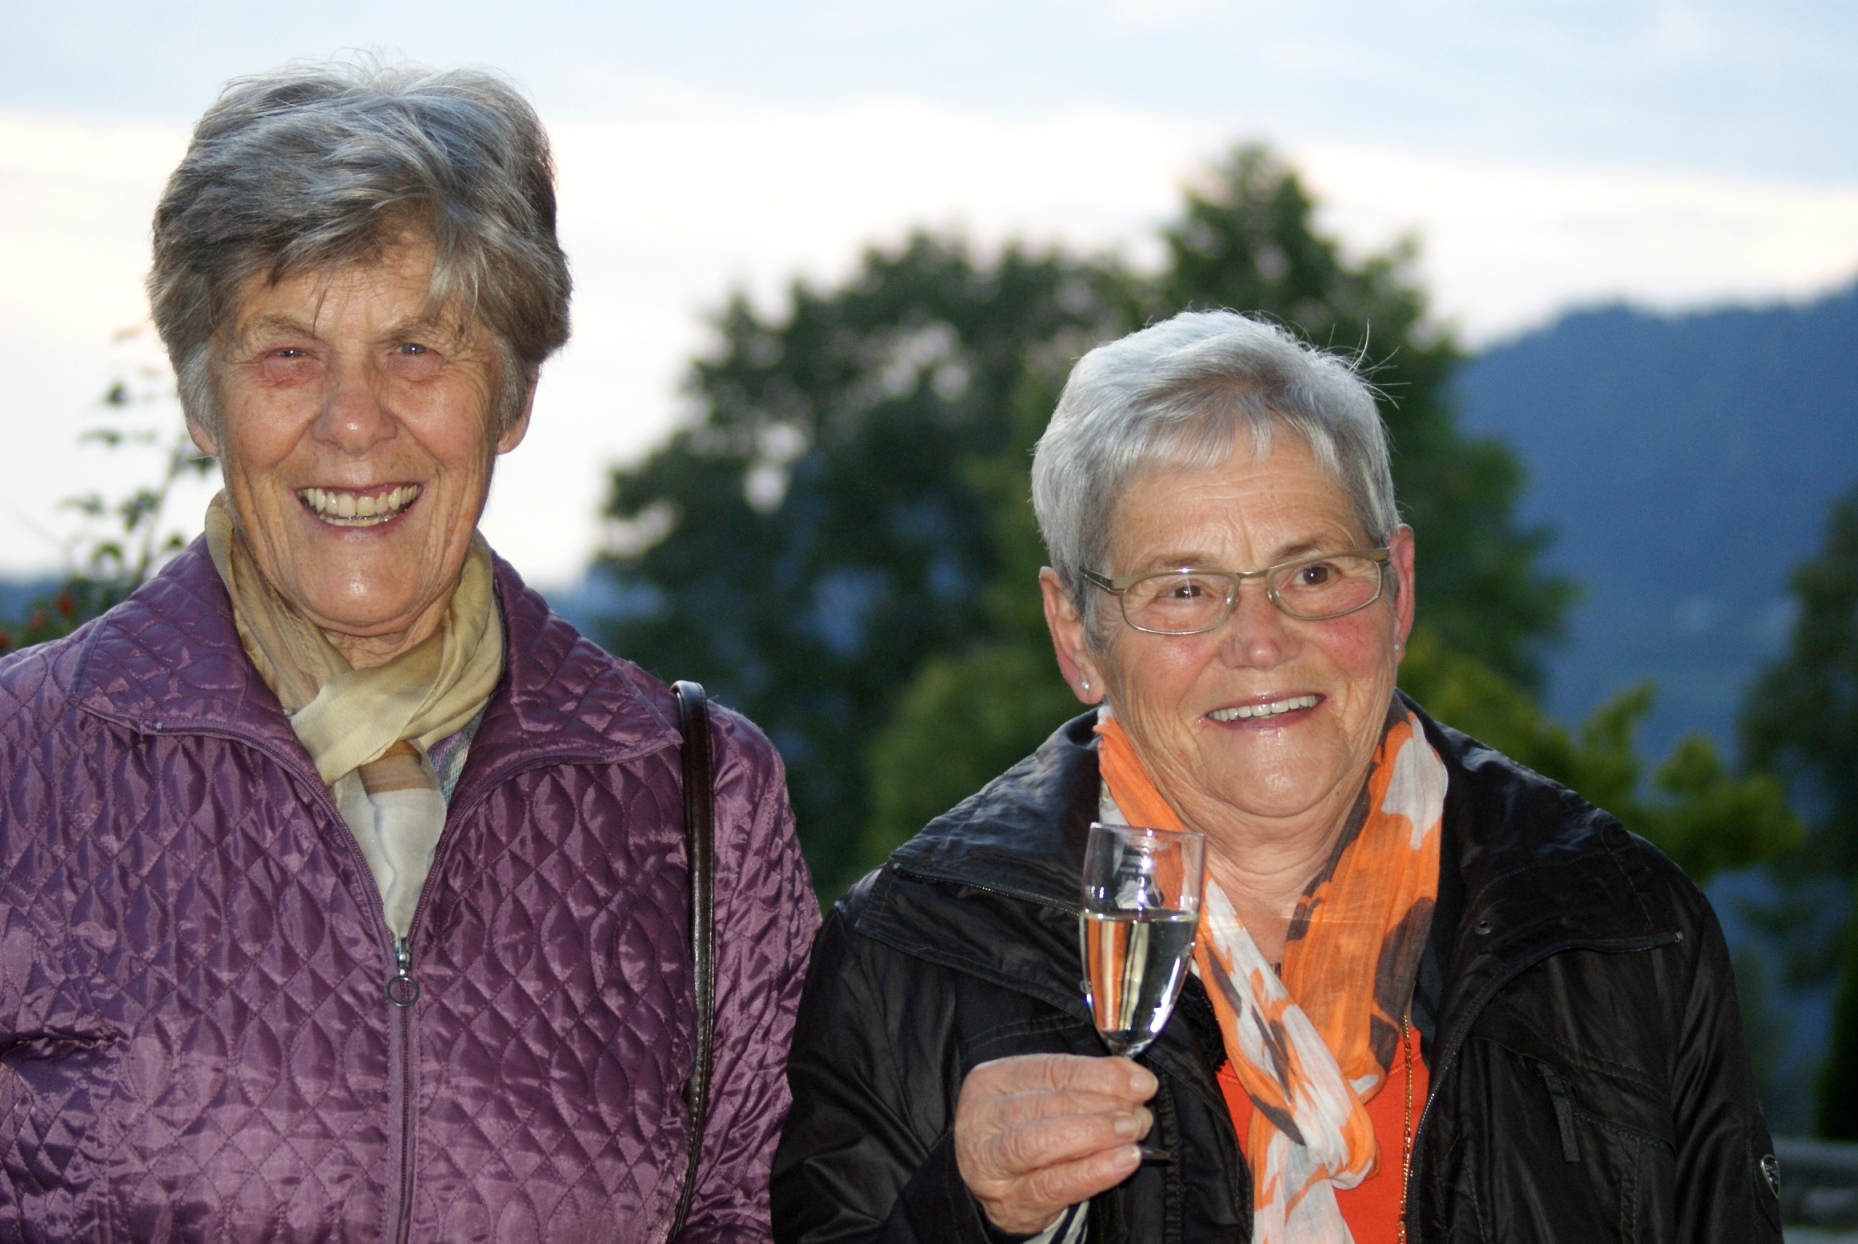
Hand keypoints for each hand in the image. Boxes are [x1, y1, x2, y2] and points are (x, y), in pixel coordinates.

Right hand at [953, 1054, 1156, 1235]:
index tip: (1140, 1083)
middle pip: (1044, 1105)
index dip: (1099, 1075)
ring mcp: (990, 1163)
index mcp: (991, 1080)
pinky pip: (1052, 1185)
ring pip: (1040, 1143)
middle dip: (1100, 1107)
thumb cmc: (1031, 1130)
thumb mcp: (1050, 1097)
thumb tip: (1139, 1081)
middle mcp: (982, 1118)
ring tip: (1131, 1133)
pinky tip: (1121, 1162)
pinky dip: (1092, 1172)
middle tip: (1137, 1115)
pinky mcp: (1009, 1201)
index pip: (1049, 1070)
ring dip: (1095, 1135)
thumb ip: (1089, 1084)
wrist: (1003, 1184)